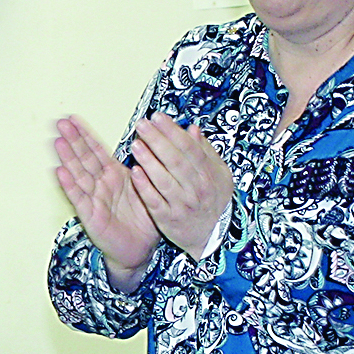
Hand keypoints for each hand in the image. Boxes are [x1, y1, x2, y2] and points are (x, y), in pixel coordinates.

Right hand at [53, 115, 163, 288]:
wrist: (141, 249)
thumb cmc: (143, 220)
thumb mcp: (148, 188)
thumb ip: (146, 169)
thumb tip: (148, 143)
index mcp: (115, 175)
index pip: (97, 150)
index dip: (85, 134)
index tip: (74, 119)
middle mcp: (101, 184)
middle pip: (84, 158)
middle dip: (73, 140)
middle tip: (61, 123)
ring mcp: (94, 198)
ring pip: (78, 174)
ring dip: (68, 158)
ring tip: (58, 142)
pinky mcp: (90, 215)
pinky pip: (79, 198)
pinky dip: (70, 185)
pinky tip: (61, 172)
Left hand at [126, 115, 233, 259]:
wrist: (213, 236)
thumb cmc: (213, 200)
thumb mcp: (218, 175)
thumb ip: (204, 152)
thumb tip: (192, 129)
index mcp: (208, 174)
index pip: (189, 148)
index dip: (173, 131)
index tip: (158, 117)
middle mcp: (196, 189)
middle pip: (176, 161)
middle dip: (158, 140)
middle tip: (142, 125)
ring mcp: (182, 205)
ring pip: (165, 180)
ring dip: (149, 161)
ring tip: (135, 144)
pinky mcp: (168, 219)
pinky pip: (155, 201)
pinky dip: (145, 187)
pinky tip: (134, 173)